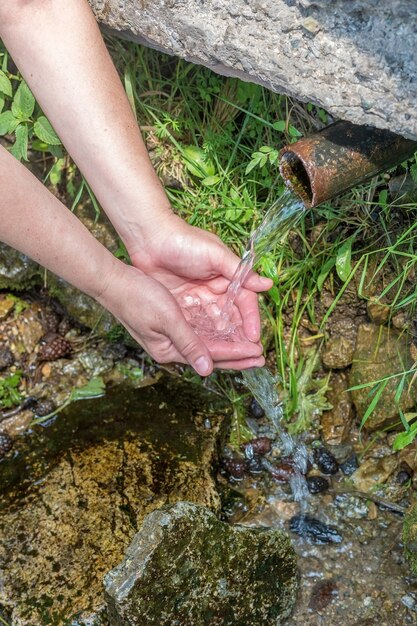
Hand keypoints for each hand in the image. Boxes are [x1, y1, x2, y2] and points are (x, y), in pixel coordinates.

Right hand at [97, 261, 265, 374]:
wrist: (114, 282)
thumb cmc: (138, 297)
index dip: (236, 354)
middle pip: (211, 355)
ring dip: (229, 345)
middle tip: (261, 356)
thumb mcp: (167, 319)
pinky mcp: (170, 325)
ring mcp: (170, 337)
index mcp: (169, 350)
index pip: (211, 355)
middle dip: (237, 355)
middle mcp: (172, 347)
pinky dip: (215, 334)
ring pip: (207, 344)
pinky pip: (199, 333)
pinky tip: (228, 332)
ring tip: (250, 347)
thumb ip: (189, 343)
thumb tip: (207, 369)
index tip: (257, 354)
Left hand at [128, 214, 272, 368]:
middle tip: (250, 355)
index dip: (250, 319)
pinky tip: (208, 351)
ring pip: (213, 324)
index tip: (254, 337)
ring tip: (232, 358)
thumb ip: (239, 272)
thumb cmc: (184, 241)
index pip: (244, 301)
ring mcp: (197, 299)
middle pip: (231, 317)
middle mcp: (214, 290)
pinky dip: (201, 337)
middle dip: (240, 335)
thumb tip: (267, 284)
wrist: (149, 238)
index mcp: (226, 276)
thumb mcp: (215, 254)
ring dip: (223, 340)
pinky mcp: (180, 305)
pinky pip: (194, 325)